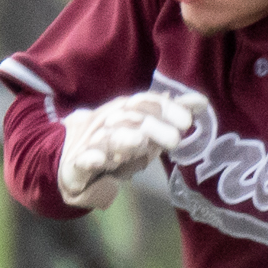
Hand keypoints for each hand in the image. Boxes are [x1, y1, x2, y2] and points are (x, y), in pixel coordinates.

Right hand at [54, 90, 195, 211]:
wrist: (66, 155)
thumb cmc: (113, 141)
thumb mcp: (143, 128)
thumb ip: (168, 116)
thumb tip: (200, 103)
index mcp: (125, 112)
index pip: (146, 103)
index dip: (166, 108)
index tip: (188, 120)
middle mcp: (109, 122)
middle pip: (131, 120)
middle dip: (153, 126)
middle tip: (175, 139)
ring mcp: (92, 143)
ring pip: (108, 138)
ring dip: (124, 138)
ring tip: (139, 141)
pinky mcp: (77, 164)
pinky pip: (83, 161)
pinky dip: (89, 159)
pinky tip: (98, 161)